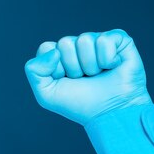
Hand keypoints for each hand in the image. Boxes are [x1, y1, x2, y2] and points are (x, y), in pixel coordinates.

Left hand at [24, 29, 151, 125]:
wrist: (110, 114)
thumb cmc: (79, 104)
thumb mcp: (46, 93)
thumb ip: (34, 70)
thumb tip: (54, 51)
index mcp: (60, 55)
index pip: (47, 47)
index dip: (54, 68)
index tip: (64, 81)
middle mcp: (77, 46)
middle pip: (65, 43)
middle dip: (73, 67)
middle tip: (84, 79)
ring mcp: (97, 41)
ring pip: (84, 40)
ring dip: (90, 65)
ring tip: (97, 75)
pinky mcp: (119, 40)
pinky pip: (105, 40)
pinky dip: (107, 59)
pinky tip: (112, 67)